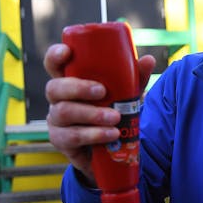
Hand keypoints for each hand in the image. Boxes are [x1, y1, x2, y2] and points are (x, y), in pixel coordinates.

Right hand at [43, 43, 155, 182]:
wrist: (110, 149)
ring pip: (63, 112)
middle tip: (102, 91)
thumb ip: (135, 78)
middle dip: (78, 88)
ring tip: (115, 117)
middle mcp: (58, 99)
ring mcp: (56, 120)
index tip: (68, 52)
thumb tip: (149, 60)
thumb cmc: (112, 111)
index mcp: (70, 81)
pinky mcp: (60, 140)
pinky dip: (95, 134)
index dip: (55, 56)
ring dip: (92, 114)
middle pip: (54, 88)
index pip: (53, 64)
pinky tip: (111, 134)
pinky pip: (72, 136)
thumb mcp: (125, 94)